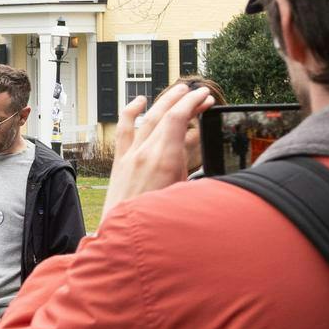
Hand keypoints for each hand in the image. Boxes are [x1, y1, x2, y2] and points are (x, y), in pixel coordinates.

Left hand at [103, 81, 214, 224]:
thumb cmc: (160, 221)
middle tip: (199, 92)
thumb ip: (195, 172)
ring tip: (177, 90)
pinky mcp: (120, 162)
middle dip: (184, 100)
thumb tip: (208, 158)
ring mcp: (130, 155)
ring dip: (163, 101)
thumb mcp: (187, 195)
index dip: (193, 103)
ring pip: (147, 118)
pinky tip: (139, 101)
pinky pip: (124, 130)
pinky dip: (131, 112)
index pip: (178, 119)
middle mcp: (145, 153)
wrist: (126, 238)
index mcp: (165, 160)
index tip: (206, 96)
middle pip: (165, 115)